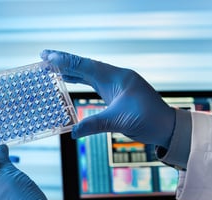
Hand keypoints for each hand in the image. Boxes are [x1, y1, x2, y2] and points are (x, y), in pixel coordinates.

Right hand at [41, 49, 175, 147]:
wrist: (167, 126)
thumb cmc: (148, 120)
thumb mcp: (119, 122)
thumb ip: (94, 124)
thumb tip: (72, 132)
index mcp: (117, 78)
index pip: (86, 66)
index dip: (65, 61)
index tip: (48, 56)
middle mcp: (116, 77)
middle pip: (85, 66)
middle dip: (64, 62)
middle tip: (44, 58)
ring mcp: (116, 84)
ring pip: (89, 73)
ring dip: (70, 70)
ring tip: (52, 68)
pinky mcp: (116, 93)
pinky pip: (94, 82)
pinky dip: (81, 80)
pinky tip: (71, 80)